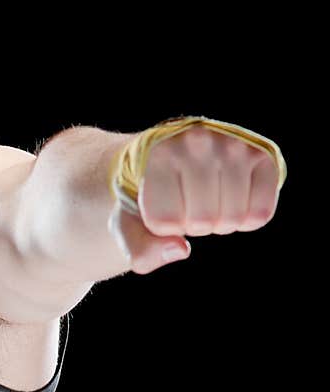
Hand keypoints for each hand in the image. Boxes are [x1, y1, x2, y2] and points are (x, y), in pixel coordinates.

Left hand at [108, 122, 282, 275]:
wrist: (175, 160)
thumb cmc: (148, 197)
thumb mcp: (130, 226)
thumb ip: (142, 250)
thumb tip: (180, 249)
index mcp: (157, 155)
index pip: (166, 222)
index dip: (163, 225)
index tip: (158, 203)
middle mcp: (196, 141)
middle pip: (204, 221)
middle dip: (194, 225)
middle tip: (187, 202)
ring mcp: (232, 144)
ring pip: (233, 218)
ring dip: (221, 222)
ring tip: (208, 198)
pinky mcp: (261, 154)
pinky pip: (261, 213)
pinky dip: (248, 219)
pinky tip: (234, 198)